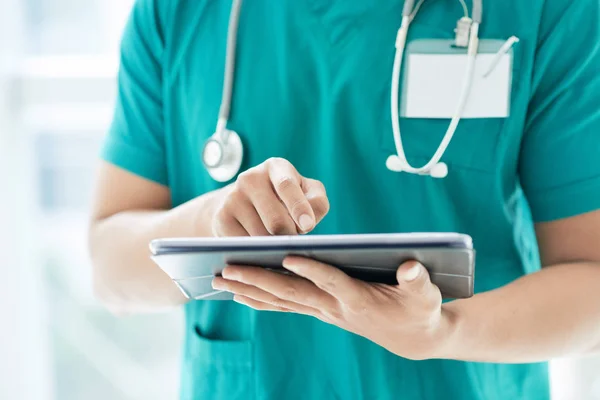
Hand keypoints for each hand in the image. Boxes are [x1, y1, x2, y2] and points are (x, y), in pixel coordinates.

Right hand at [211, 158, 329, 235]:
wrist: (244, 203)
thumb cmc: (287, 200)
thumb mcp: (307, 194)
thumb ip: (317, 203)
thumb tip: (307, 222)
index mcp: (276, 167)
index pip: (286, 185)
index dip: (298, 207)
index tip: (307, 225)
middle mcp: (250, 178)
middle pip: (275, 220)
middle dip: (289, 236)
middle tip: (293, 238)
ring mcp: (233, 197)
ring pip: (261, 237)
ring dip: (274, 246)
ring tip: (276, 239)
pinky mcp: (221, 218)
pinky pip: (245, 246)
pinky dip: (256, 251)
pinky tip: (259, 245)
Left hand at [212, 258, 456, 359]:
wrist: (413, 339)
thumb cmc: (421, 310)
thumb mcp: (426, 295)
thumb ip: (418, 281)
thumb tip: (411, 267)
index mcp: (361, 298)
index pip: (331, 280)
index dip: (312, 269)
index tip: (288, 256)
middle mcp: (336, 307)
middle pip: (293, 292)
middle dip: (258, 279)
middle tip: (227, 269)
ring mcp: (326, 311)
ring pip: (283, 300)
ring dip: (250, 289)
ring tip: (220, 279)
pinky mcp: (322, 311)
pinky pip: (286, 306)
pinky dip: (262, 300)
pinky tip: (239, 294)